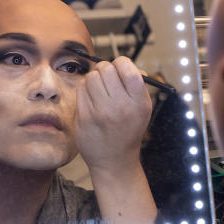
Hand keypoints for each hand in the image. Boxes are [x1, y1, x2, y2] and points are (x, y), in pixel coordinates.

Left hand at [76, 56, 152, 173]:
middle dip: (105, 69)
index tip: (119, 68)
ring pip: (91, 76)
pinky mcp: (85, 117)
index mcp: (139, 102)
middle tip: (107, 79)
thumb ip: (138, 84)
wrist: (114, 160)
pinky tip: (91, 99)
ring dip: (94, 78)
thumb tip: (124, 63)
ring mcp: (101, 112)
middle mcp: (121, 107)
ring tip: (99, 90)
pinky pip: (81, 88)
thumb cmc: (128, 129)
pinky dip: (85, 88)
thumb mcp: (142, 109)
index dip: (121, 63)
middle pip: (106, 69)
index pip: (128, 69)